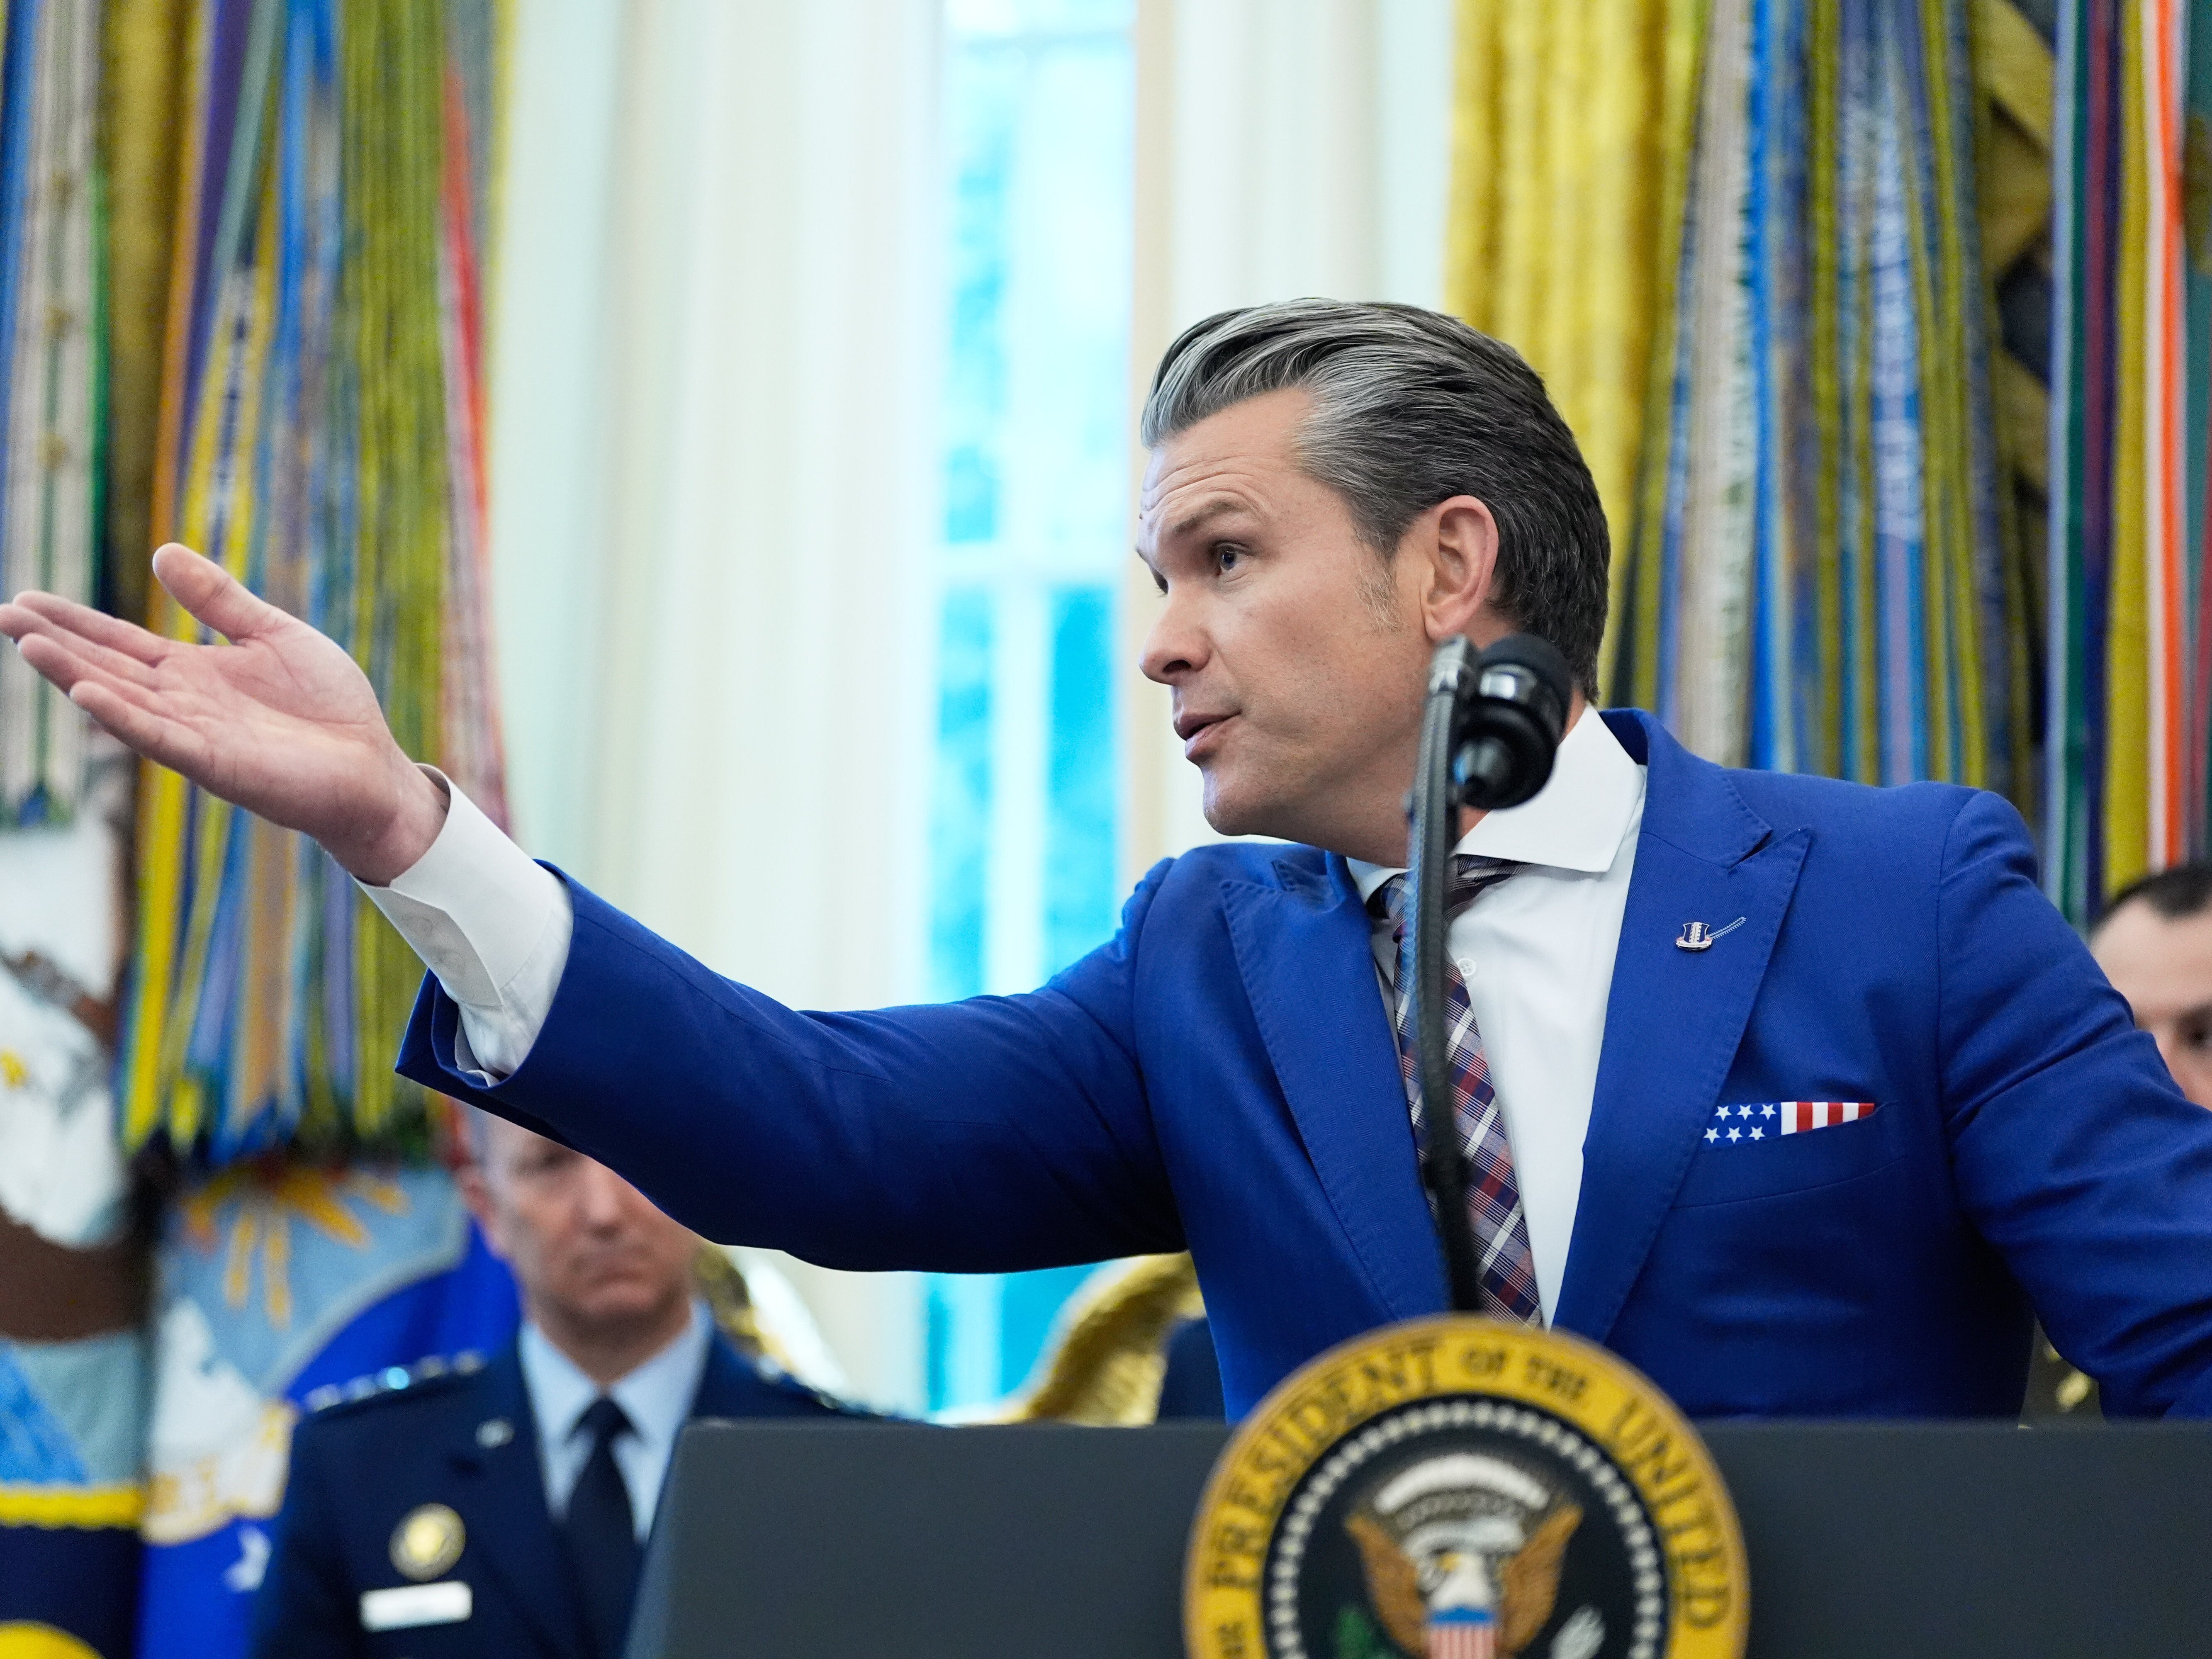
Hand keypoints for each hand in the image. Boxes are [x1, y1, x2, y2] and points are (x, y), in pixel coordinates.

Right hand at [0, 544, 448, 883]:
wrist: (373, 764)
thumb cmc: (329, 706)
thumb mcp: (274, 635)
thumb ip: (220, 600)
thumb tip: (161, 551)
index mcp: (195, 672)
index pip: (120, 642)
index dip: (74, 622)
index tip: (26, 599)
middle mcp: (184, 704)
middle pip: (107, 666)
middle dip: (56, 643)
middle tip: (3, 614)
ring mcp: (197, 735)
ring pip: (123, 700)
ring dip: (76, 674)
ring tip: (28, 644)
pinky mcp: (219, 764)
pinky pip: (163, 738)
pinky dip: (126, 716)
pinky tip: (89, 694)